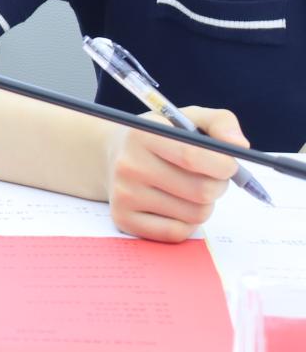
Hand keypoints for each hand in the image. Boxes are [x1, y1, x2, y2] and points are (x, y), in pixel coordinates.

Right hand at [105, 106, 244, 241]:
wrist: (111, 153)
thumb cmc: (160, 137)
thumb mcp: (187, 118)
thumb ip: (220, 123)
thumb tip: (239, 145)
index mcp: (142, 135)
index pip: (193, 157)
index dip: (224, 164)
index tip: (230, 165)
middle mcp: (128, 165)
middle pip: (201, 191)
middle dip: (218, 186)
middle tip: (212, 177)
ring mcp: (124, 195)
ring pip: (196, 215)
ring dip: (205, 205)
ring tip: (191, 189)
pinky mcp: (124, 220)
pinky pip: (178, 232)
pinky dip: (187, 222)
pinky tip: (176, 205)